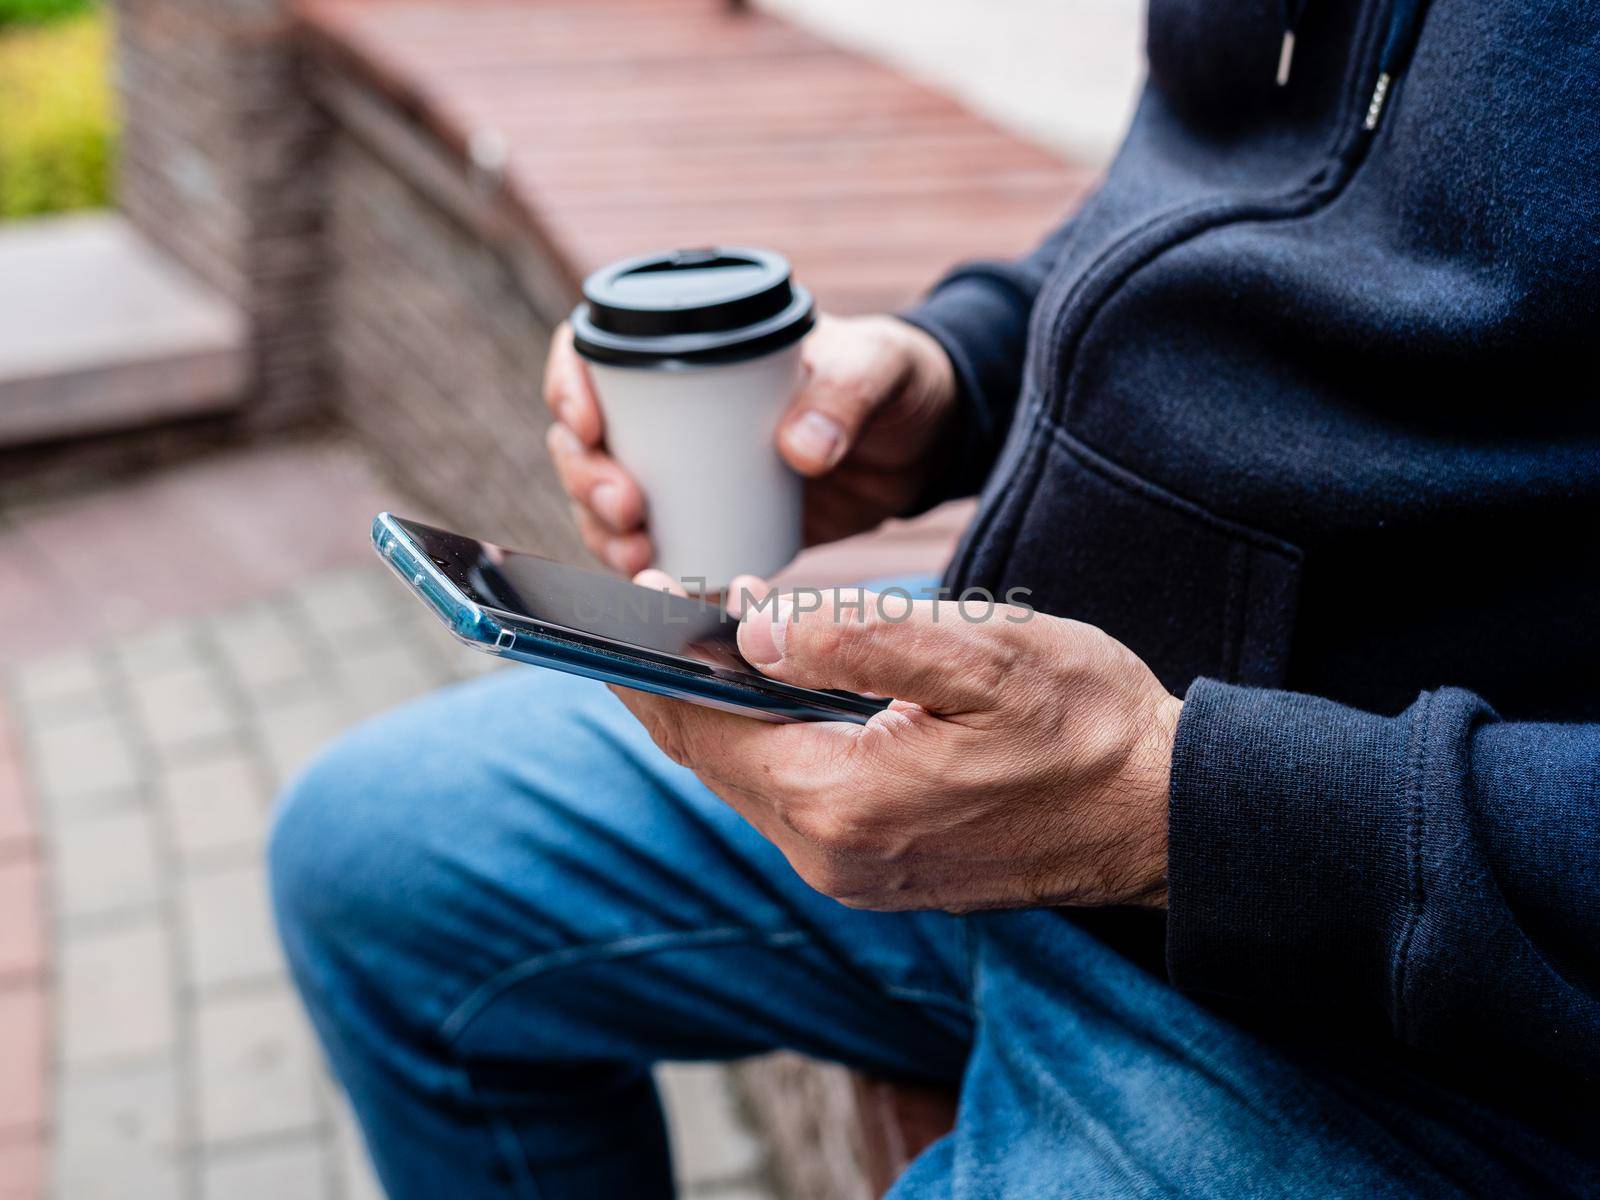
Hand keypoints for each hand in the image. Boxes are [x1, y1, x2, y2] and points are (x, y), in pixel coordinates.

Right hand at [543, 315, 957, 574]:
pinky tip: (653, 586)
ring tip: (634, 554)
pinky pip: (658, 544)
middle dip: (585, 476)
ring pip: (610, 499)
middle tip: (624, 507)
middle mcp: (673, 410)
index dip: (569, 384)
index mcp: (693, 350)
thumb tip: (799, 451)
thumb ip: (845, 395)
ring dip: (602, 529)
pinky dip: (645, 568)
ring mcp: (686, 470)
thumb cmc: (896, 380)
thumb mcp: (877, 370)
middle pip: (589, 439)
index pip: (595, 352)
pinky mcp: (712, 521)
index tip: (586, 422)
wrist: (927, 444)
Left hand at [611, 580, 1182, 912]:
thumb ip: (859, 640)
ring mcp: (851, 872)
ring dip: (716, 712)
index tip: (628, 597)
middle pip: (708, 759)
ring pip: (743, 780)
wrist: (1160, 813)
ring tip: (700, 636)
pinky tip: (767, 695)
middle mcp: (829, 854)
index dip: (653, 660)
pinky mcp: (875, 869)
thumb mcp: (981, 656)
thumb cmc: (1087, 723)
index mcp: (840, 800)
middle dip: (671, 683)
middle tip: (649, 605)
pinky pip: (785, 799)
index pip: (700, 728)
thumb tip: (751, 631)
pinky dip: (761, 742)